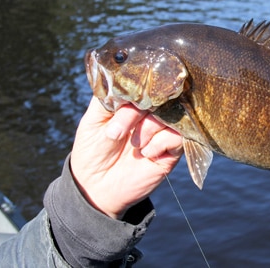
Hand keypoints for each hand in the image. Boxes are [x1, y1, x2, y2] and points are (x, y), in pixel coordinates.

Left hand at [70, 97, 182, 218]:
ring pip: (170, 115)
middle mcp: (151, 111)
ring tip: (134, 144)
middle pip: (160, 96)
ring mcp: (163, 129)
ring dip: (148, 129)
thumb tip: (128, 87)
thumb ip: (108, 98)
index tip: (124, 103)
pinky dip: (159, 143)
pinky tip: (146, 153)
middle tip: (118, 131)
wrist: (97, 187)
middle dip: (138, 112)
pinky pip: (177, 136)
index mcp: (133, 100)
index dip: (136, 89)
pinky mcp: (173, 148)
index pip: (145, 82)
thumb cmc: (93, 150)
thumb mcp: (92, 119)